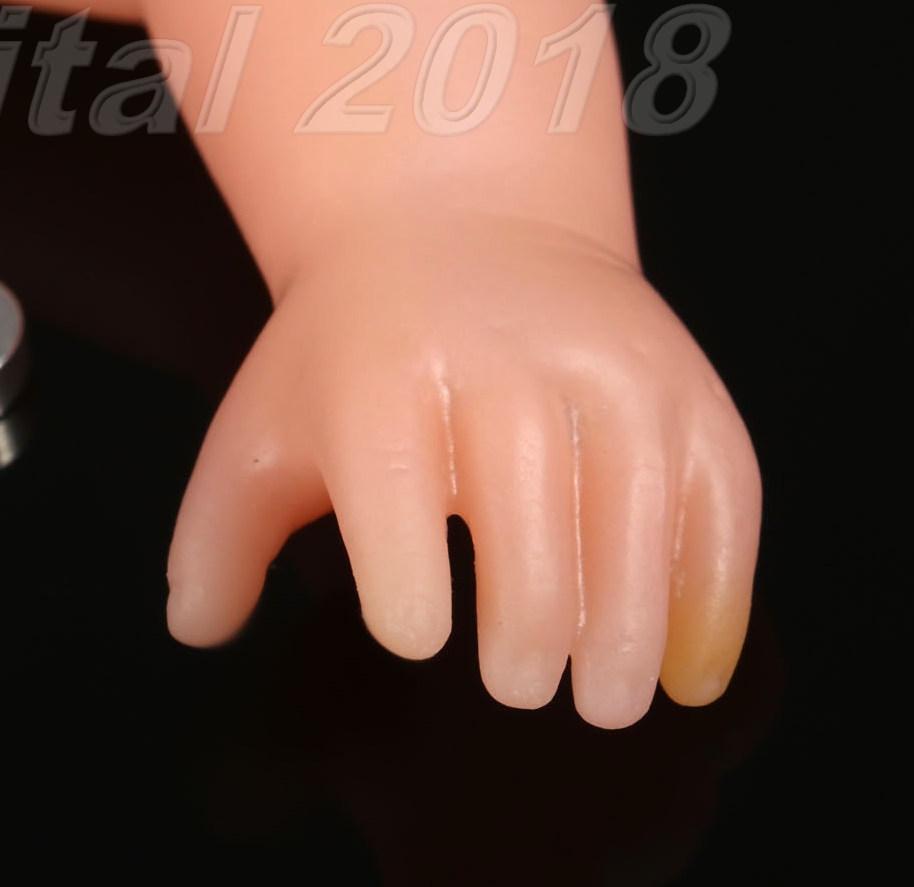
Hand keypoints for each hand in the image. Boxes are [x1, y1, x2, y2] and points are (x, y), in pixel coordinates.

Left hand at [165, 207, 760, 728]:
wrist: (455, 221)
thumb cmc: (350, 352)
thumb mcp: (265, 425)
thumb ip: (220, 537)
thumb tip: (194, 626)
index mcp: (378, 378)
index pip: (395, 501)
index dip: (408, 588)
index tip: (416, 629)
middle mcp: (498, 363)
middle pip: (530, 526)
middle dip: (531, 631)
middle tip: (522, 681)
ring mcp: (603, 367)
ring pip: (637, 519)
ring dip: (629, 629)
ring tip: (608, 693)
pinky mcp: (682, 382)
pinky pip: (719, 498)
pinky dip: (713, 590)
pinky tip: (686, 659)